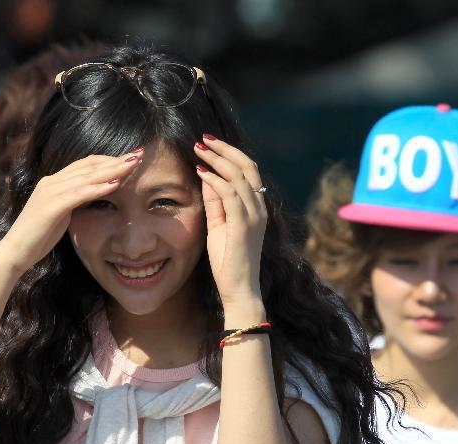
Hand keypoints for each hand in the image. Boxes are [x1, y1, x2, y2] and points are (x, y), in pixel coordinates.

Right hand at [0, 150, 144, 273]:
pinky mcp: (51, 206)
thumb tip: (95, 196)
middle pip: (90, 165)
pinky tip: (115, 185)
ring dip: (112, 169)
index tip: (131, 158)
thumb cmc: (38, 237)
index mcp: (54, 182)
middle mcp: (52, 181)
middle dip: (116, 160)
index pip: (86, 164)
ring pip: (87, 176)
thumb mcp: (61, 214)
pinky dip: (98, 188)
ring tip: (133, 165)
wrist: (15, 252)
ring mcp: (50, 192)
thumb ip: (75, 201)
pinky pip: (79, 194)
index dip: (109, 159)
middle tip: (140, 154)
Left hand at [194, 135, 266, 308]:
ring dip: (217, 160)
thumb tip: (207, 178)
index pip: (248, 171)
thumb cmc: (228, 262)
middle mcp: (259, 208)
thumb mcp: (219, 226)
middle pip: (247, 166)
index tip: (208, 144)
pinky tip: (201, 172)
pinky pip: (230, 194)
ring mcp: (254, 216)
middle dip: (224, 149)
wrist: (239, 290)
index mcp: (256, 208)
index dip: (229, 154)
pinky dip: (215, 180)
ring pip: (239, 176)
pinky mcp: (243, 225)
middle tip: (203, 139)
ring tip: (198, 150)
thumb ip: (216, 203)